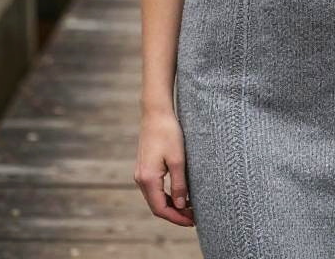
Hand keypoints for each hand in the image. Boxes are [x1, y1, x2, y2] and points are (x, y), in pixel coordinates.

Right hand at [134, 108, 194, 226]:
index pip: (161, 209)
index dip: (177, 218)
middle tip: (193, 217)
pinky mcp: (144, 167)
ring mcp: (140, 173)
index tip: (192, 222)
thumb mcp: (178, 160)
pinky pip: (154, 189)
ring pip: (155, 198)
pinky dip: (166, 195)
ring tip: (189, 208)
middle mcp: (140, 179)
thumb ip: (179, 185)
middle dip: (175, 214)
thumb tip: (181, 206)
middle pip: (157, 206)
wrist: (156, 112)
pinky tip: (179, 194)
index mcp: (148, 179)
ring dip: (171, 205)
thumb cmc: (168, 132)